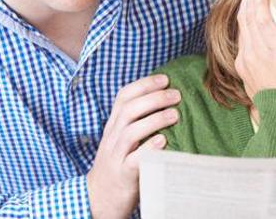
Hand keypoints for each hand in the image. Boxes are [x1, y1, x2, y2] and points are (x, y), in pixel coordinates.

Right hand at [87, 74, 180, 217]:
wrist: (98, 198)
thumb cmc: (118, 165)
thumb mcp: (122, 140)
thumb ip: (137, 123)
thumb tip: (165, 101)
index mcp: (113, 126)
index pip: (123, 97)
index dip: (144, 84)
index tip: (165, 78)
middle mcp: (112, 137)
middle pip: (129, 110)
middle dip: (154, 98)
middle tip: (176, 95)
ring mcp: (115, 156)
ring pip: (131, 131)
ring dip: (155, 119)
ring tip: (175, 115)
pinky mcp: (123, 175)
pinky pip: (135, 159)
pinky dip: (149, 147)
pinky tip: (164, 141)